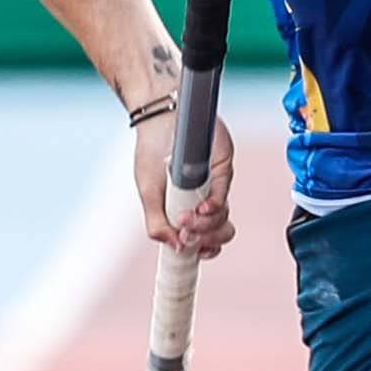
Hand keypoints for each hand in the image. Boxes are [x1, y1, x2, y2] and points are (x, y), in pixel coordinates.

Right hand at [130, 96, 239, 257]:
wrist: (157, 119)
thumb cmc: (151, 153)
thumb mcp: (147, 194)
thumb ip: (157, 224)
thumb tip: (176, 247)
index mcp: (189, 209)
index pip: (208, 239)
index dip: (205, 249)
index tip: (190, 250)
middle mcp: (205, 198)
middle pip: (221, 231)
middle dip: (205, 239)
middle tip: (186, 235)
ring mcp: (216, 184)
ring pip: (223, 216)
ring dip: (205, 225)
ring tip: (184, 219)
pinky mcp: (223, 168)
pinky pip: (223, 193)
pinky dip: (214, 205)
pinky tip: (201, 208)